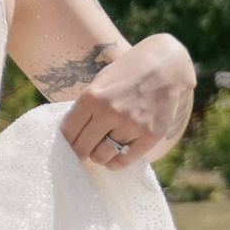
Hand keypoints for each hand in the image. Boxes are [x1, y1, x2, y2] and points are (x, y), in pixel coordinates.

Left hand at [60, 34, 193, 172]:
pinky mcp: (149, 135)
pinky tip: (115, 156)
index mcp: (92, 97)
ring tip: (102, 148)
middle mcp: (109, 112)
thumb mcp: (100, 83)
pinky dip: (116, 162)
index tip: (68, 143)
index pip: (67, 132)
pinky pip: (124, 160)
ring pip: (101, 157)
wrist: (165, 67)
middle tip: (84, 148)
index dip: (64, 141)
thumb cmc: (127, 75)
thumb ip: (86, 108)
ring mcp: (130, 125)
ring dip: (98, 155)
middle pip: (82, 148)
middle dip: (80, 151)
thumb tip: (70, 135)